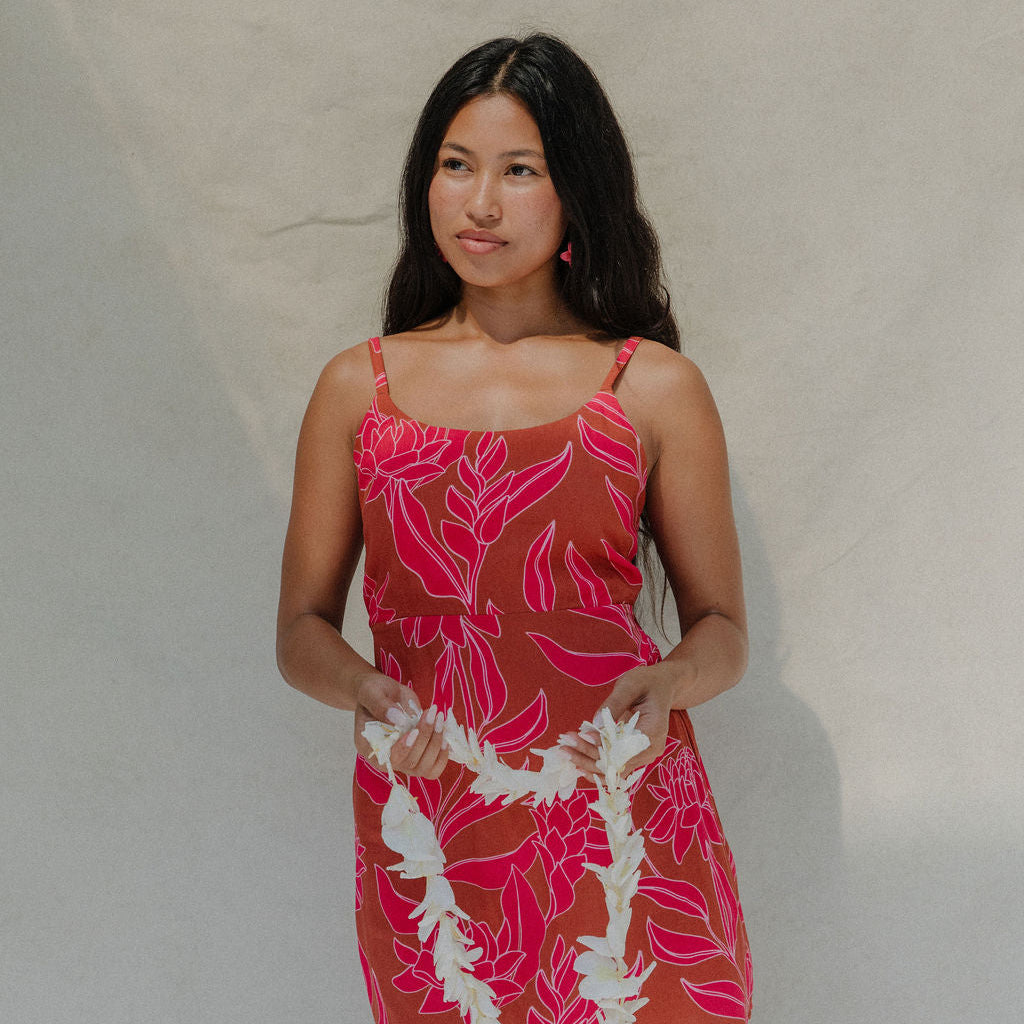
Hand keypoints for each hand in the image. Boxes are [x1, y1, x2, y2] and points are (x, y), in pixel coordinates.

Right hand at [353, 671, 449, 779]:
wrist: (383, 694)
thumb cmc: (374, 692)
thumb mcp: (372, 691)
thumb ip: (381, 705)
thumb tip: (399, 720)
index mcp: (369, 746)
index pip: (387, 758)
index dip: (403, 749)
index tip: (414, 731)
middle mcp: (386, 759)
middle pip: (409, 762)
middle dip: (424, 738)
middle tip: (432, 713)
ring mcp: (403, 761)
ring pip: (425, 767)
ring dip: (436, 743)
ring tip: (439, 718)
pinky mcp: (418, 757)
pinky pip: (434, 768)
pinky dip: (443, 754)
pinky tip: (445, 735)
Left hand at [559, 663, 679, 778]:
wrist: (662, 687)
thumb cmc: (647, 682)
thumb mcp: (631, 684)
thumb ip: (614, 703)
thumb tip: (594, 725)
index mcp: (653, 732)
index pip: (625, 749)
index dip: (602, 747)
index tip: (581, 737)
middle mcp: (650, 749)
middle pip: (617, 764)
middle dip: (588, 757)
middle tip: (563, 747)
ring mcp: (643, 755)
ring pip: (613, 769)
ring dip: (588, 763)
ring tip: (565, 753)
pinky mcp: (634, 755)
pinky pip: (614, 766)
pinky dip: (595, 764)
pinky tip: (576, 761)